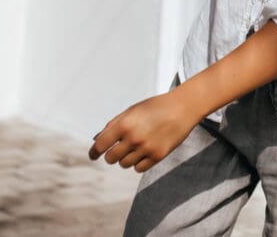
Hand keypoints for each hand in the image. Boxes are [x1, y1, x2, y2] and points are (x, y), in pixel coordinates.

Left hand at [88, 90, 202, 172]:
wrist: (183, 108)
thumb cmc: (156, 107)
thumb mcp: (132, 110)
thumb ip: (114, 124)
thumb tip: (98, 140)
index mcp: (124, 124)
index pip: (100, 145)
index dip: (94, 152)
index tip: (93, 156)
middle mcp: (134, 138)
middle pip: (111, 158)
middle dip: (111, 155)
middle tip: (117, 150)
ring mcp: (147, 148)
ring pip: (124, 164)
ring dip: (126, 158)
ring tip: (135, 147)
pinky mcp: (158, 156)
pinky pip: (139, 168)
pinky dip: (138, 163)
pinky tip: (144, 152)